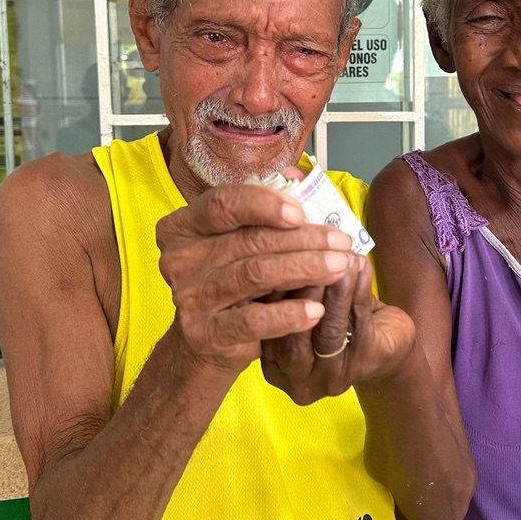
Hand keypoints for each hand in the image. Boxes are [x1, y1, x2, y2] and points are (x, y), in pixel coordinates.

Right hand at [156, 183, 355, 371]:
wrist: (208, 341)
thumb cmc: (232, 281)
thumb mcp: (241, 242)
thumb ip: (264, 211)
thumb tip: (297, 178)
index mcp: (183, 226)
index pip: (223, 203)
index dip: (264, 204)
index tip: (301, 213)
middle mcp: (180, 259)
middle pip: (249, 240)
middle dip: (303, 239)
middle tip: (341, 242)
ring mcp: (189, 297)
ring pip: (255, 275)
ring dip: (304, 268)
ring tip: (339, 267)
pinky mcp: (205, 333)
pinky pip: (253, 320)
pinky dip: (288, 314)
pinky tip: (316, 310)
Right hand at [260, 255, 416, 403]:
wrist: (385, 343)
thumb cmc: (336, 318)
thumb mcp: (299, 303)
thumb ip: (283, 287)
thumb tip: (278, 242)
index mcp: (272, 362)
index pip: (261, 325)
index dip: (268, 287)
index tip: (275, 251)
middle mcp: (296, 375)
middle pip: (291, 334)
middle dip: (301, 288)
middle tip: (309, 252)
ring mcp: (331, 374)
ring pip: (327, 328)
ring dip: (334, 289)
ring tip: (339, 257)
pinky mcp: (365, 361)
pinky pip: (358, 322)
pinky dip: (359, 291)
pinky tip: (360, 266)